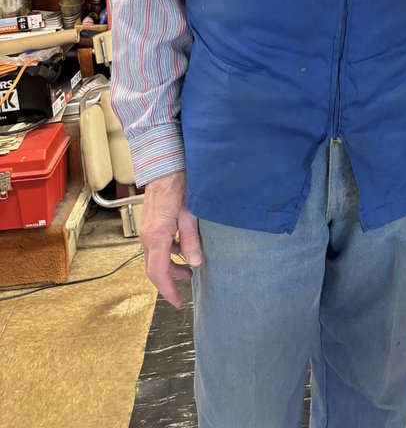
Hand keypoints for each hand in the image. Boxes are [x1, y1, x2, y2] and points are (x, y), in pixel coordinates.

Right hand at [140, 171, 201, 306]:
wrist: (165, 167)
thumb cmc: (178, 187)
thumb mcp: (190, 215)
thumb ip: (191, 241)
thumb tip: (194, 263)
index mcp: (156, 237)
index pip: (158, 273)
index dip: (168, 290)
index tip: (178, 302)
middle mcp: (147, 236)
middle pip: (155, 267)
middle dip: (170, 280)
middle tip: (185, 290)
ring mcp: (147, 230)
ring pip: (156, 257)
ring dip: (171, 266)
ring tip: (188, 270)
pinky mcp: (151, 224)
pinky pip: (157, 245)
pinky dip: (169, 252)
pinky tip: (182, 249)